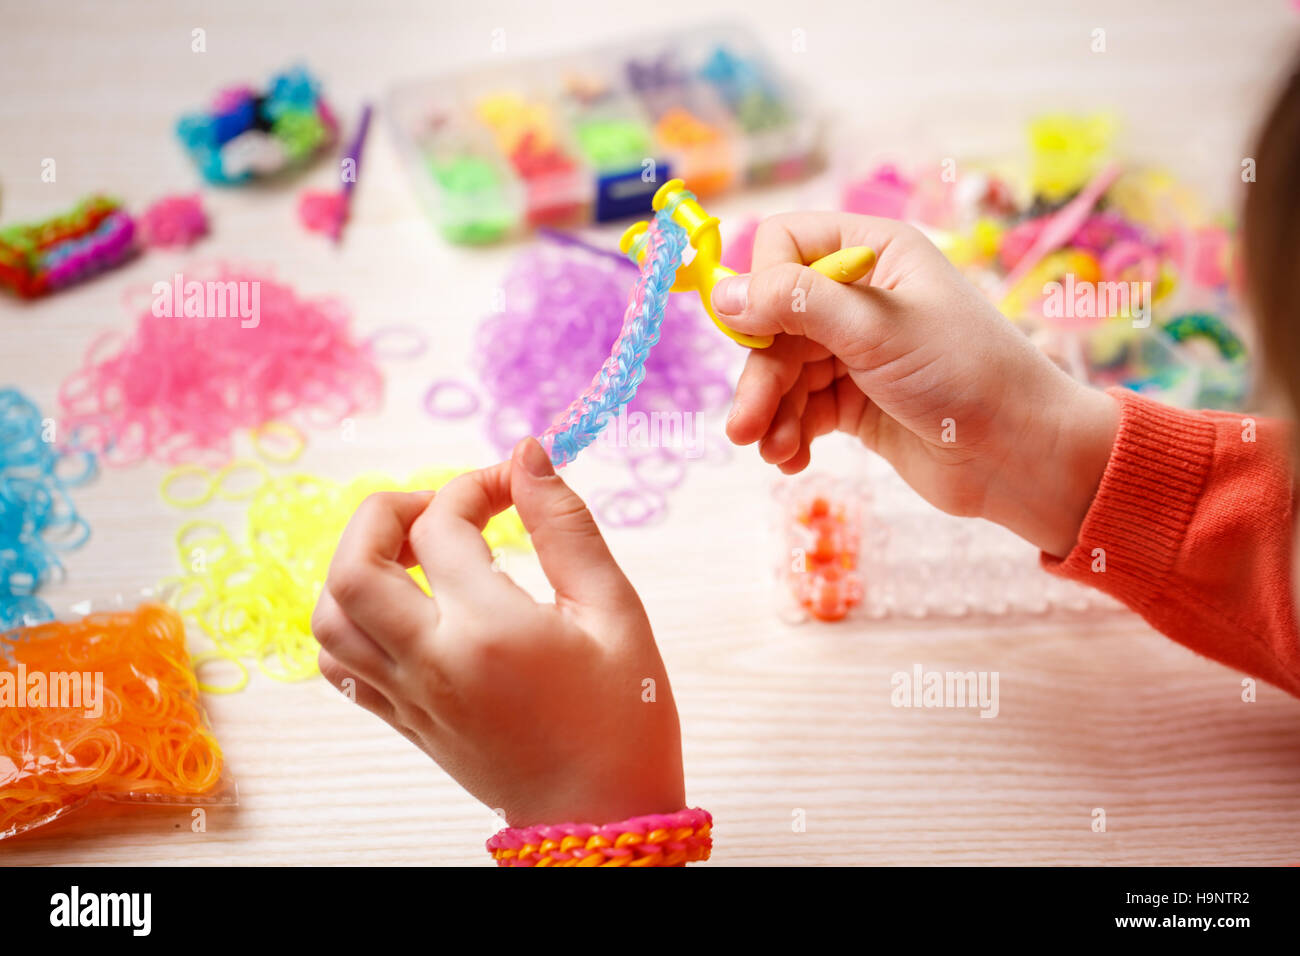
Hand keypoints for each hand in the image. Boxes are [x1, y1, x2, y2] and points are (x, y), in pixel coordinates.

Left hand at [311, 437, 684, 826]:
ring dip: (358, 564)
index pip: (444, 525)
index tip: (514, 484)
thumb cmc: (624, 719)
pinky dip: (350, 619)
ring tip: (415, 553)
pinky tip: (402, 606)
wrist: (603, 820)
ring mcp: (409, 697)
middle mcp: (433, 663)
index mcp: (490, 632)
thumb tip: (527, 455)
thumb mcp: (615, 612)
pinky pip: (340, 663)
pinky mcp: (404, 721)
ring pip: (331, 615)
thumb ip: (567, 527)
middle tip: (440, 507)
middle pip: (354, 565)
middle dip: (387, 512)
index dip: (477, 484)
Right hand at [712, 212, 1118, 557]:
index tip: (757, 336)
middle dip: (760, 374)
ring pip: (782, 370)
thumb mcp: (876, 329)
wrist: (1021, 457)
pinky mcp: (855, 400)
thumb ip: (797, 304)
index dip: (762, 287)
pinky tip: (792, 460)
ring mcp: (856, 350)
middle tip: (745, 427)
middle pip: (774, 319)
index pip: (784, 245)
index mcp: (875, 252)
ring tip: (772, 451)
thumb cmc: (966, 375)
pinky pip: (800, 408)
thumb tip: (721, 293)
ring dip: (770, 411)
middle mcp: (861, 295)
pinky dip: (789, 432)